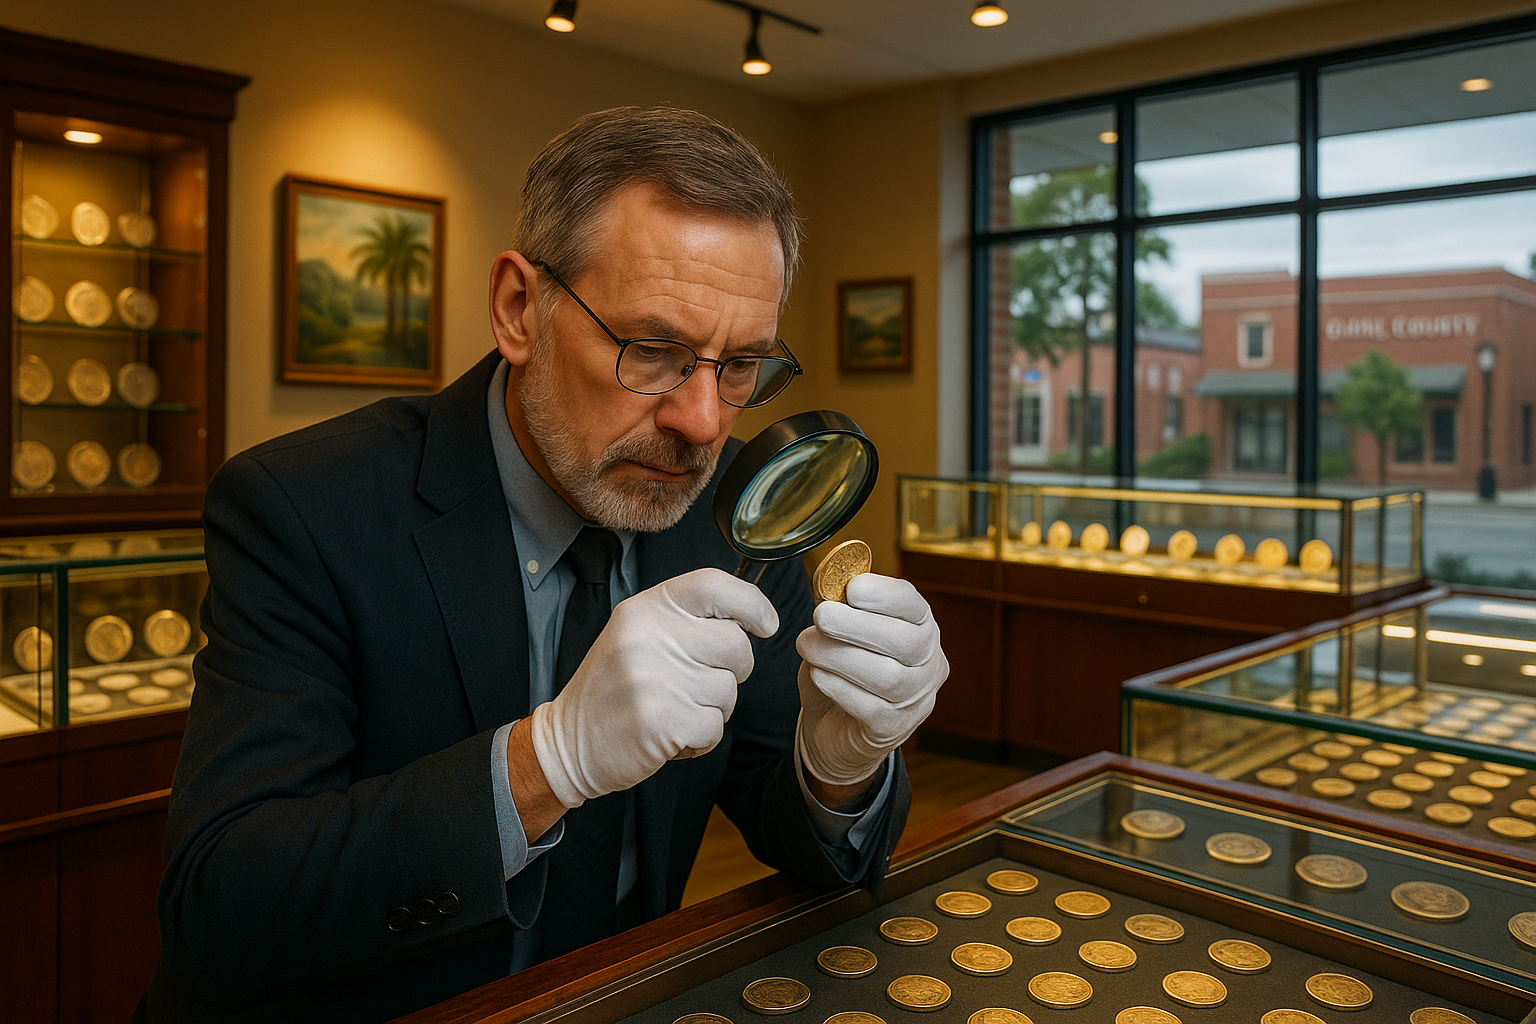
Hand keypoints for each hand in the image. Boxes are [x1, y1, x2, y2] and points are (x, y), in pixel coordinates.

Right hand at [530, 567, 778, 807]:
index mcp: (645, 609)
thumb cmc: (615, 687)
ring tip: (676, 710)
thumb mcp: (637, 633)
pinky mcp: (663, 722)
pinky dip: (702, 738)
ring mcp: (656, 680)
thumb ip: (685, 619)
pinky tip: (672, 734)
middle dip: (734, 668)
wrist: (570, 741)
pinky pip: (715, 727)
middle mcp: (650, 638)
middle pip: (735, 643)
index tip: (765, 625)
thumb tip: (751, 617)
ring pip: (728, 690)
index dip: (751, 603)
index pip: (714, 585)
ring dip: (713, 708)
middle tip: (704, 681)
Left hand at [795, 574, 947, 786]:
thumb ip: (841, 611)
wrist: (835, 728)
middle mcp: (928, 665)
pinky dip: (838, 686)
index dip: (885, 595)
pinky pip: (869, 707)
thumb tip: (828, 593)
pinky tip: (817, 674)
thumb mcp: (843, 633)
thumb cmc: (843, 670)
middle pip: (905, 642)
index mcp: (920, 629)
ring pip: (888, 677)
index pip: (913, 606)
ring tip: (807, 645)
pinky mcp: (891, 729)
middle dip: (859, 625)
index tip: (852, 588)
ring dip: (841, 656)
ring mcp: (915, 701)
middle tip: (820, 615)